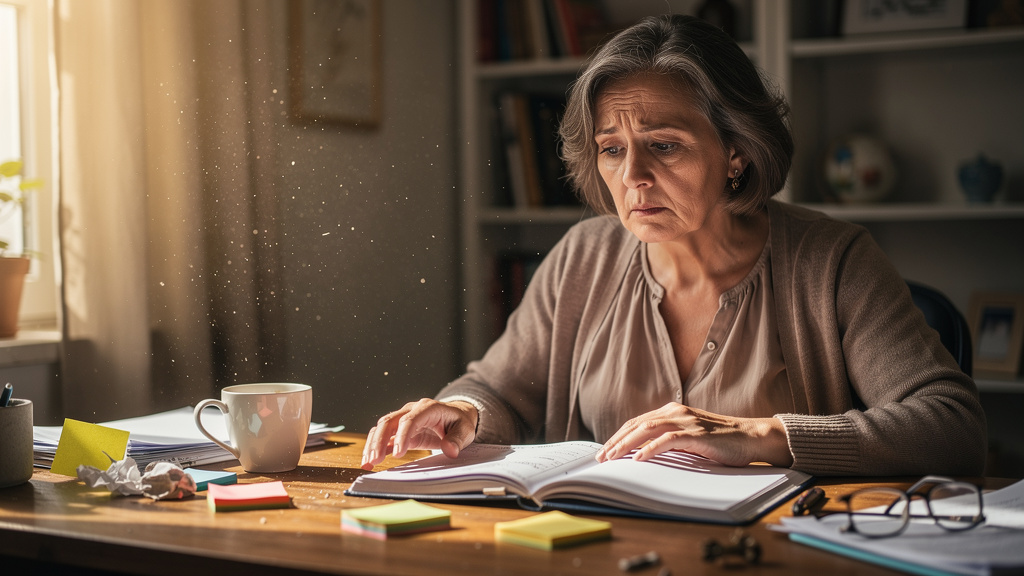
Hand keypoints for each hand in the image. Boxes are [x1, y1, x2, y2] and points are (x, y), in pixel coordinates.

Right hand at [360, 398, 477, 470]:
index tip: (398, 454)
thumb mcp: (465, 430)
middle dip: (380, 441)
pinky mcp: (400, 430)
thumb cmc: (460, 423)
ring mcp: (404, 419)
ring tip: (368, 463)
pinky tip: (369, 461)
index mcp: (428, 408)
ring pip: (382, 428)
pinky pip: (384, 437)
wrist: (456, 416)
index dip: (402, 436)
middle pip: (390, 421)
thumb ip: (457, 439)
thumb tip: (450, 450)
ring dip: (373, 445)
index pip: (410, 420)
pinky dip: (375, 448)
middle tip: (375, 460)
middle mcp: (412, 410)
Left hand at [595, 403, 792, 466]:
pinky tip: (638, 459)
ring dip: (626, 445)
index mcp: (672, 411)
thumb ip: (670, 439)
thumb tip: (643, 453)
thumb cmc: (722, 440)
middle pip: (637, 424)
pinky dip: (650, 449)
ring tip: (613, 458)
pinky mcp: (697, 434)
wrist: (751, 437)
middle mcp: (676, 412)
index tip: (605, 450)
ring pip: (647, 430)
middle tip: (601, 457)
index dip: (619, 436)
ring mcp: (686, 421)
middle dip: (616, 441)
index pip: (637, 422)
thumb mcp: (690, 437)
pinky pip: (668, 440)